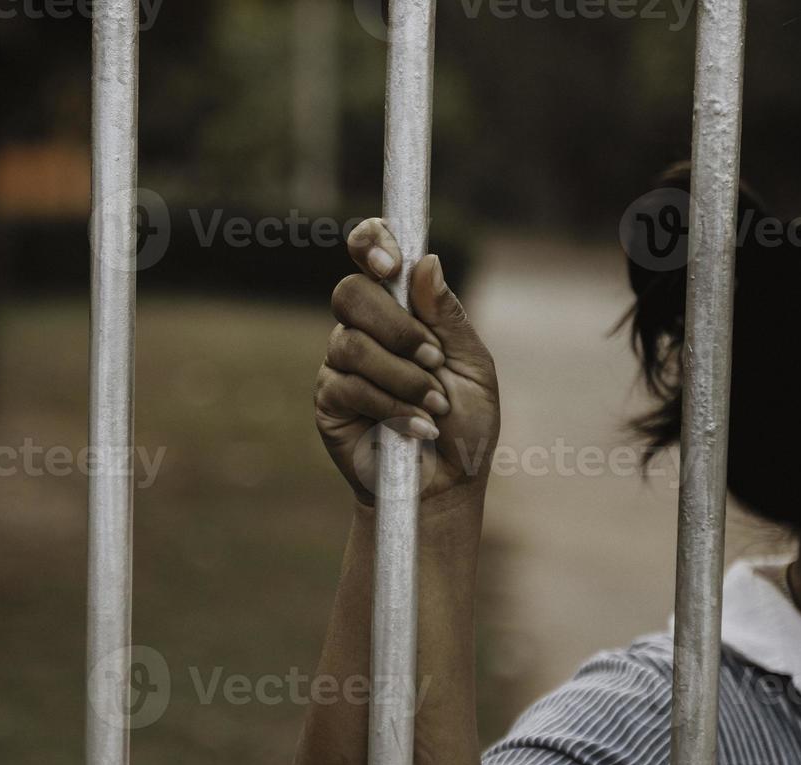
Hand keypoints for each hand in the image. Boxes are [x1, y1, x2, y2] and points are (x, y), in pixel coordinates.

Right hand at [315, 218, 500, 507]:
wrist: (446, 484)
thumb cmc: (464, 424)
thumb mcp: (472, 366)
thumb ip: (448, 317)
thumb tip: (426, 262)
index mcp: (401, 308)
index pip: (371, 254)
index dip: (372, 243)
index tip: (392, 263)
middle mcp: (365, 329)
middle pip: (349, 292)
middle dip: (395, 325)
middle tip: (432, 357)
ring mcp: (341, 365)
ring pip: (350, 344)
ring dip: (401, 375)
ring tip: (433, 404)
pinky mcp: (329, 401)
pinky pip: (348, 386)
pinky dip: (390, 406)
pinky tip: (416, 427)